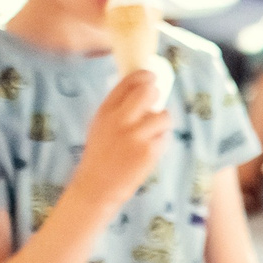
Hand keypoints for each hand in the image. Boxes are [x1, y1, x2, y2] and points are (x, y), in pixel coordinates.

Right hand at [69, 69, 171, 208]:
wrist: (96, 186)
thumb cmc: (102, 154)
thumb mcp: (101, 125)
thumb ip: (119, 108)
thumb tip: (145, 88)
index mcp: (106, 111)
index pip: (128, 83)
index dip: (144, 76)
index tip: (151, 77)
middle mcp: (119, 120)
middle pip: (149, 92)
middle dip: (156, 95)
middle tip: (154, 104)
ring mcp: (135, 135)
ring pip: (163, 115)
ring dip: (162, 124)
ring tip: (150, 135)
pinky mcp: (148, 151)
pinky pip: (165, 136)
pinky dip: (161, 141)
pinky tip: (148, 151)